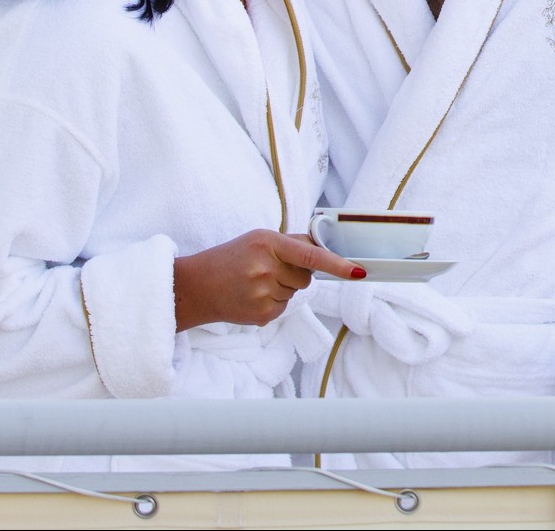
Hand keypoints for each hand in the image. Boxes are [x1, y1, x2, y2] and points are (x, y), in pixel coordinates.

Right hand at [173, 230, 363, 330]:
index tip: (358, 272)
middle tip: (266, 269)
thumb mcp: (258, 239)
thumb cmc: (231, 258)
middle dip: (294, 273)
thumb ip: (292, 244)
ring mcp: (263, 294)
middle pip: (306, 277)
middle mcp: (265, 268)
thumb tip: (325, 247)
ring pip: (296, 293)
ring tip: (255, 282)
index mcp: (267, 243)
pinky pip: (285, 308)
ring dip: (283, 288)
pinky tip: (253, 296)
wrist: (196, 287)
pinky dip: (274, 302)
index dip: (337, 264)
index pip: (310, 255)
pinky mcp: (261, 316)